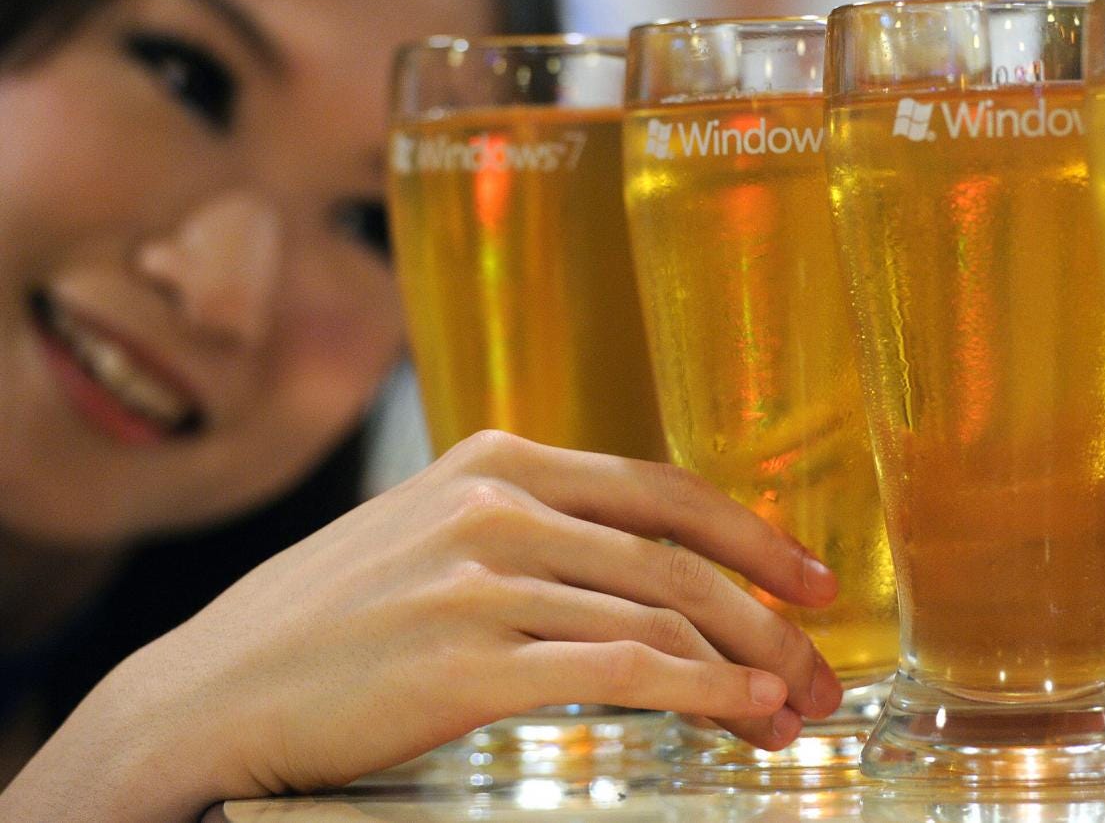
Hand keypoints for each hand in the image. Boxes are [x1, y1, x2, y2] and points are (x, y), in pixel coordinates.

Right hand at [2, 431, 842, 819]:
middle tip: (823, 671)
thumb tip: (640, 569)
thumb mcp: (428, 534)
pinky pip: (618, 670)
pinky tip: (740, 714)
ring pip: (659, 616)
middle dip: (769, 618)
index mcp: (495, 462)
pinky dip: (698, 692)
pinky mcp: (466, 661)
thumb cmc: (325, 621)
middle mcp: (496, 506)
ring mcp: (481, 579)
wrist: (209, 694)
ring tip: (792, 713)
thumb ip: (528, 530)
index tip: (811, 579)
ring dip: (746, 668)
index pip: (660, 489)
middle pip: (676, 558)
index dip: (751, 534)